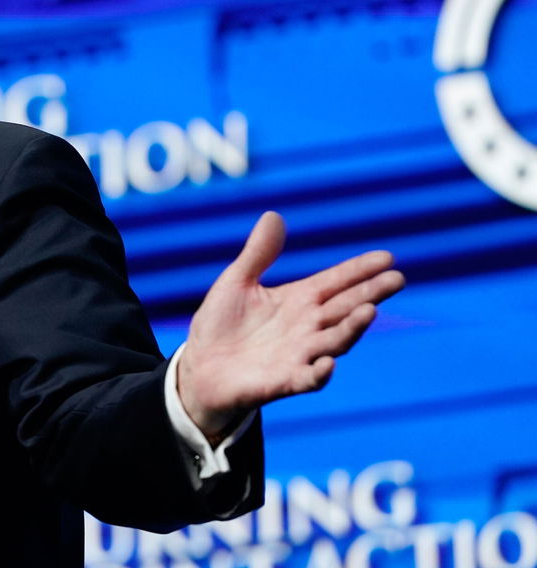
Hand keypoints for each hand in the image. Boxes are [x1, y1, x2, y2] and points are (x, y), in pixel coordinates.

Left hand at [176, 211, 404, 441]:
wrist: (199, 366)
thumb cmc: (221, 323)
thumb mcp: (237, 281)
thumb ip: (258, 254)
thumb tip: (273, 215)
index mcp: (299, 300)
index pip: (336, 282)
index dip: (360, 270)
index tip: (387, 257)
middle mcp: (307, 327)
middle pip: (345, 308)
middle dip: (370, 294)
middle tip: (396, 279)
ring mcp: (299, 355)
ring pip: (335, 341)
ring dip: (352, 328)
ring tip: (369, 311)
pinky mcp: (282, 381)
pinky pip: (307, 378)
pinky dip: (319, 372)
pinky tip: (329, 362)